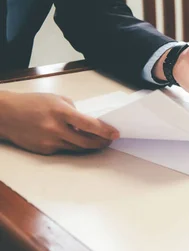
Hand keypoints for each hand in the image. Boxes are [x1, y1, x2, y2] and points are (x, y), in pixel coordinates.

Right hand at [0, 92, 118, 155]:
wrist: (6, 115)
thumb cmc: (32, 103)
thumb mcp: (56, 99)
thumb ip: (73, 110)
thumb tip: (87, 123)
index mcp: (61, 112)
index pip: (89, 124)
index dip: (104, 131)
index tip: (115, 134)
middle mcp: (56, 129)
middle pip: (86, 142)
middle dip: (101, 142)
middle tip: (109, 141)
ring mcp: (49, 141)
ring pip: (76, 148)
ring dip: (89, 146)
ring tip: (98, 141)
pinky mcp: (44, 150)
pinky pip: (64, 149)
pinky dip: (72, 145)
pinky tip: (75, 140)